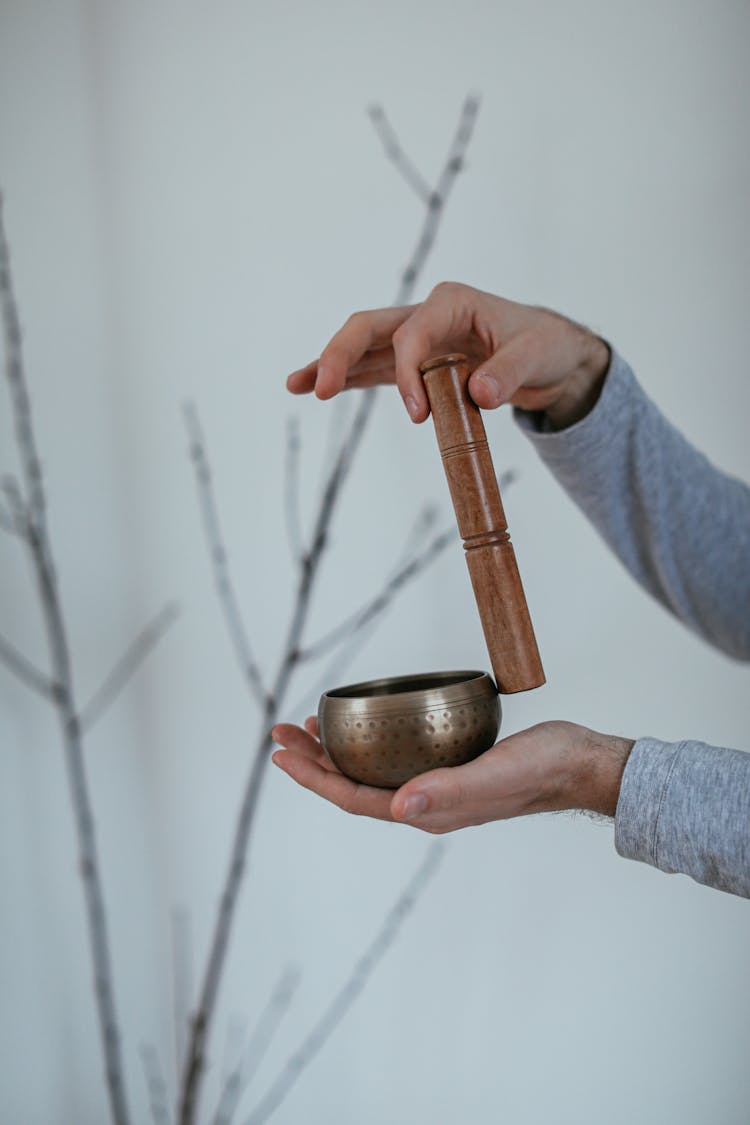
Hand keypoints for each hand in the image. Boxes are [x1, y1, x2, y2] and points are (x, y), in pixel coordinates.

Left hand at [272, 716, 633, 832]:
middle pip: (354, 785)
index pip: (353, 798)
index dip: (313, 778)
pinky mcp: (451, 765)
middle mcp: (425, 802)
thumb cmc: (541, 770)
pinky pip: (397, 757)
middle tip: (282, 731)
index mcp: (426, 811)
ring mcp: (437, 784)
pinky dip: (372, 740)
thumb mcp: (493, 775)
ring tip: (313, 726)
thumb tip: (395, 807)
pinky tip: (370, 723)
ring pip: (372, 771)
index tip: (282, 753)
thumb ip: (447, 792)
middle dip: (314, 761)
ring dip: (338, 751)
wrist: (579, 764)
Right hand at [286, 281, 610, 429]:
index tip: (419, 416)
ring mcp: (415, 339)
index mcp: (452, 302)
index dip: (409, 373)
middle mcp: (426, 315)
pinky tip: (311, 386)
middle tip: (322, 389)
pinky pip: (373, 370)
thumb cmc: (544, 346)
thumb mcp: (538, 356)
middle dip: (342, 355)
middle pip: (370, 327)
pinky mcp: (414, 365)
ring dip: (331, 366)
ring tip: (296, 385)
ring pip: (363, 347)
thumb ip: (510, 372)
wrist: (550, 357)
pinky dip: (347, 379)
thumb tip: (480, 395)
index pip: (413, 333)